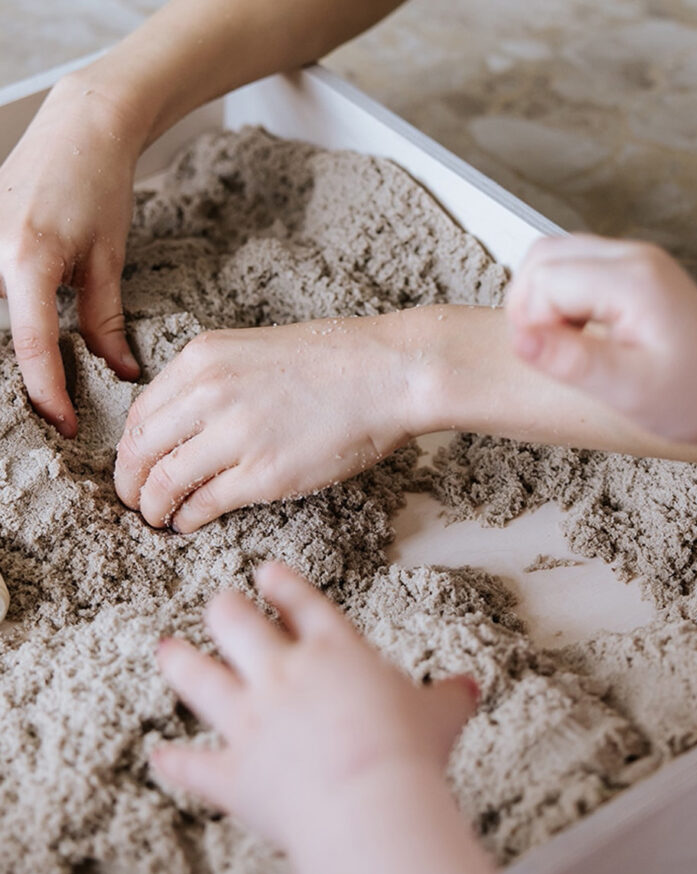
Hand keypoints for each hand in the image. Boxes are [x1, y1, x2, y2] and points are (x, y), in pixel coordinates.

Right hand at [0, 73, 142, 435]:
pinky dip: (5, 317)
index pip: (33, 346)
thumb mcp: (108, 260)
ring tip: (44, 380)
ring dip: (10, 346)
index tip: (64, 423)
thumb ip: (106, 321)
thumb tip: (120, 371)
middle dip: (18, 378)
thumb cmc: (99, 187)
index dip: (48, 392)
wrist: (78, 127)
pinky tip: (24, 336)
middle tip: (48, 412)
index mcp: (26, 261)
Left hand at [115, 314, 417, 531]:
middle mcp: (210, 393)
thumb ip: (215, 379)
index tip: (138, 464)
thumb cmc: (337, 360)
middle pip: (140, 449)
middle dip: (130, 482)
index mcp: (204, 358)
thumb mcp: (257, 349)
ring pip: (164, 482)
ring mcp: (236, 435)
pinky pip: (203, 505)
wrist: (390, 372)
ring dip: (153, 508)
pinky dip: (187, 520)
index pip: (141, 411)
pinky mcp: (264, 475)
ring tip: (159, 519)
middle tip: (136, 500)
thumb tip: (187, 422)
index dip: (132, 447)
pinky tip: (190, 524)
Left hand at [152, 561, 477, 852]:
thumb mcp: (440, 714)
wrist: (370, 801)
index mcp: (336, 651)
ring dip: (181, 663)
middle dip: (226, 610)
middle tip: (220, 604)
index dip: (282, 584)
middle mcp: (285, 674)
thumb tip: (469, 688)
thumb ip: (449, 696)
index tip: (266, 572)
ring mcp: (252, 720)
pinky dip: (174, 760)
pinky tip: (158, 752)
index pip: (302, 604)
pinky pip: (193, 764)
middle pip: (239, 624)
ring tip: (167, 649)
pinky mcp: (234, 772)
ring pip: (200, 679)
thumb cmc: (408, 753)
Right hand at [506, 235, 696, 454]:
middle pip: (543, 256)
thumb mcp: (628, 390)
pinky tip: (578, 332)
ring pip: (554, 256)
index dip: (532, 322)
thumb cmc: (693, 398)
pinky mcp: (634, 270)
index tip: (550, 361)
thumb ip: (572, 361)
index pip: (546, 279)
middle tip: (547, 351)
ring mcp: (636, 259)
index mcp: (634, 281)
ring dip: (541, 298)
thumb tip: (519, 340)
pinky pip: (575, 266)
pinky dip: (560, 296)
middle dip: (529, 304)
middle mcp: (634, 256)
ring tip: (562, 343)